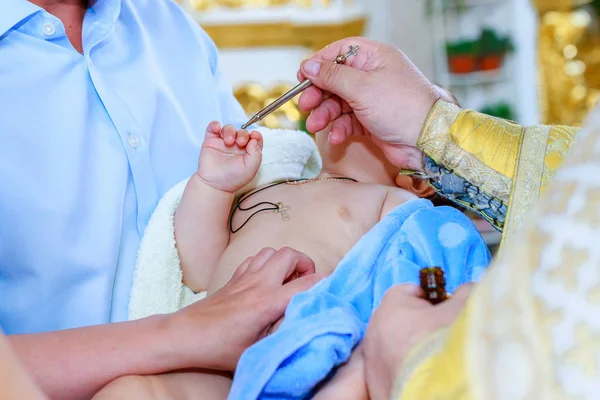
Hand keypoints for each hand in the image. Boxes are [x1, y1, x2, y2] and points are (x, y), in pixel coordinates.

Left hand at [168, 247, 319, 370]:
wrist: (185, 335)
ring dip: (284, 261)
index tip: (332, 290)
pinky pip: (256, 257)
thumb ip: (283, 336)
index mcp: (267, 303)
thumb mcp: (256, 351)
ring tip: (286, 281)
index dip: (326, 282)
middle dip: (305, 264)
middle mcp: (258, 283)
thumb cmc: (219, 348)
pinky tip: (265, 281)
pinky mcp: (234, 277)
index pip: (307, 283)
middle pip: (290, 254)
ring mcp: (244, 277)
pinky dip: (267, 263)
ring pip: (272, 251)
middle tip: (305, 283)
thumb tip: (306, 326)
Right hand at [197, 122, 262, 192]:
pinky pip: (213, 128)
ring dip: (230, 131)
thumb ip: (256, 154)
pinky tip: (216, 128)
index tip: (254, 136)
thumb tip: (254, 140)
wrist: (214, 184)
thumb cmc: (233, 178)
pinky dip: (214, 125)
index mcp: (248, 152)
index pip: (254, 138)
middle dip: (243, 134)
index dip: (256, 135)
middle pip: (242, 132)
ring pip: (229, 128)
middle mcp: (237, 146)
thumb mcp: (250, 168)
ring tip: (228, 142)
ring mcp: (223, 142)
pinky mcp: (211, 141)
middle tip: (240, 142)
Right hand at [297, 37, 439, 170]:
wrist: (426, 141)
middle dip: (318, 94)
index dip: (319, 64)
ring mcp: (371, 99)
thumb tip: (309, 66)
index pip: (339, 53)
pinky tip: (336, 136)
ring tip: (316, 126)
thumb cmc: (403, 107)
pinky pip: (347, 121)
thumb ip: (332, 76)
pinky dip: (339, 128)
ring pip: (338, 103)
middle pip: (334, 80)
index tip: (302, 77)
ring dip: (325, 114)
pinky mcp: (371, 120)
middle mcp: (372, 76)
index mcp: (374, 58)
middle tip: (305, 106)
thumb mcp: (362, 87)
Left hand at [362, 284, 472, 399]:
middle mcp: (374, 330)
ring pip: (392, 348)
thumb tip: (467, 291)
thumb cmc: (447, 342)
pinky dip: (405, 373)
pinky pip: (391, 373)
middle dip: (418, 325)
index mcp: (391, 305)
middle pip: (398, 320)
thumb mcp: (464, 308)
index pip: (408, 292)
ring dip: (410, 351)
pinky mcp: (376, 385)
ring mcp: (372, 360)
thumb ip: (464, 293)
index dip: (429, 299)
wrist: (437, 390)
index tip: (445, 309)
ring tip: (434, 360)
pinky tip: (424, 377)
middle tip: (442, 336)